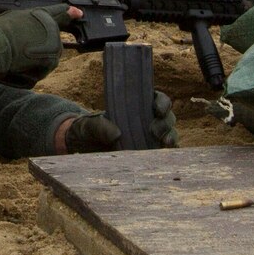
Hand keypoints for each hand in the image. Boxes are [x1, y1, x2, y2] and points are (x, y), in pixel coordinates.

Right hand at [0, 3, 73, 86]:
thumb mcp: (15, 18)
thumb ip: (31, 19)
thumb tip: (36, 25)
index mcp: (42, 15)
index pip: (60, 12)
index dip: (69, 12)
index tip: (78, 13)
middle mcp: (52, 28)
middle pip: (50, 42)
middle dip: (37, 47)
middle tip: (19, 47)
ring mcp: (54, 45)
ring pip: (46, 58)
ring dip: (34, 61)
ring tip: (17, 56)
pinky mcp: (51, 61)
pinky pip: (42, 70)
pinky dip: (31, 73)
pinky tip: (19, 66)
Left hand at [62, 91, 178, 152]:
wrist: (83, 148)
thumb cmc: (87, 130)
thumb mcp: (88, 126)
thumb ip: (100, 127)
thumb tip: (117, 135)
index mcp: (135, 105)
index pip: (157, 99)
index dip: (162, 103)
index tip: (157, 109)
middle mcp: (146, 120)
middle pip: (167, 118)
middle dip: (165, 123)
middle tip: (155, 131)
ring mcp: (149, 137)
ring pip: (169, 134)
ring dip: (170, 137)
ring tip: (165, 143)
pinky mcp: (148, 154)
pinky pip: (164, 153)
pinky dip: (168, 153)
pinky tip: (166, 155)